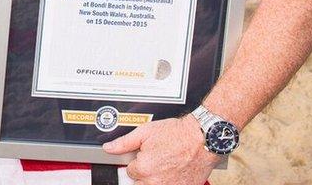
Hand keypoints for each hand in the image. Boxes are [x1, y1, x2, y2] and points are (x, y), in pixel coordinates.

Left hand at [102, 117, 219, 184]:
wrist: (202, 138)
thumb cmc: (177, 134)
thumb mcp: (146, 132)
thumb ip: (124, 142)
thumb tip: (109, 148)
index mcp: (143, 168)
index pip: (131, 171)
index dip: (138, 160)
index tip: (147, 154)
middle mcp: (155, 182)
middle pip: (141, 183)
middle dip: (145, 172)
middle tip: (157, 159)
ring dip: (156, 178)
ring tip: (166, 165)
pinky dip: (170, 181)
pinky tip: (174, 171)